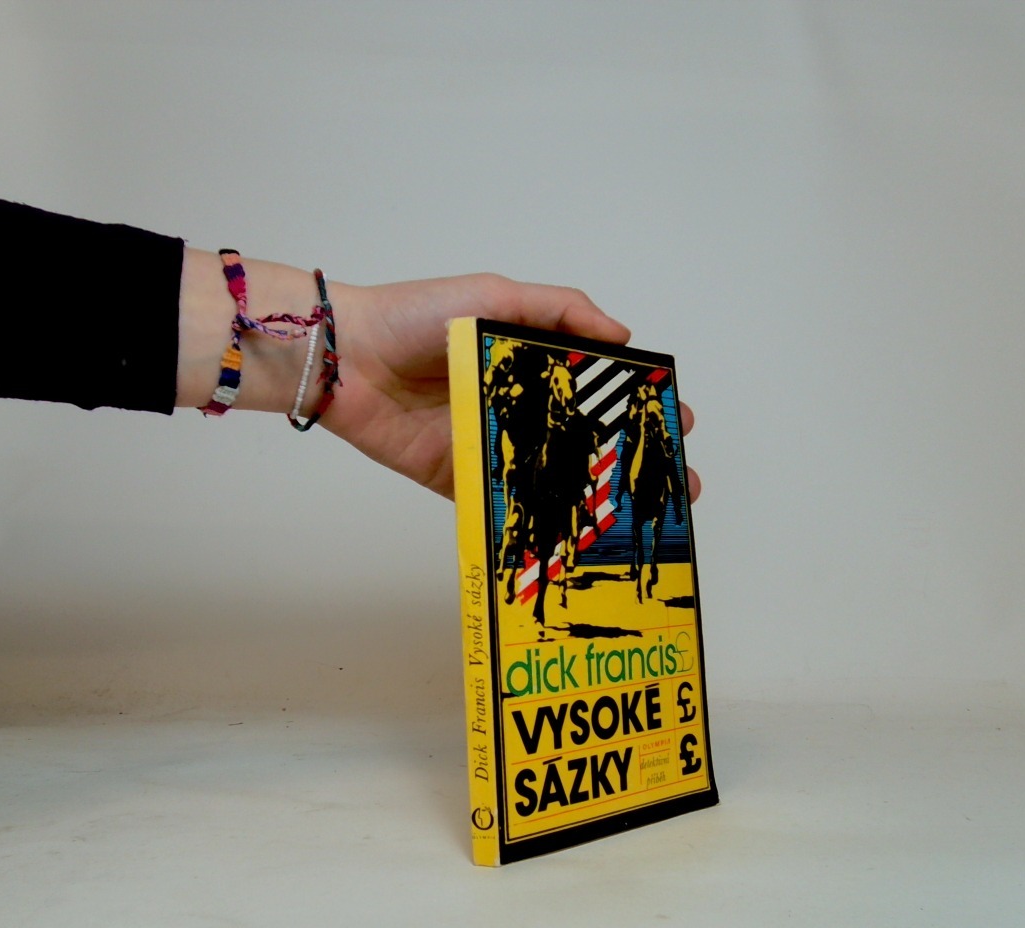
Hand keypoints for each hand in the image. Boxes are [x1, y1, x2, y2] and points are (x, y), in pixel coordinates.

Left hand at [323, 273, 700, 500]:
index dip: (637, 405)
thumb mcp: (494, 295)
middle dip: (631, 461)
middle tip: (677, 480)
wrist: (346, 357)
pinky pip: (499, 503)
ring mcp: (489, 446)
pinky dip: (534, 520)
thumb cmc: (415, 316)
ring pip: (550, 477)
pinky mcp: (457, 477)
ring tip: (637, 514)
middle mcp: (514, 408)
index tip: (676, 420)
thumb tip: (622, 335)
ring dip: (594, 497)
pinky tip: (574, 535)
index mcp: (526, 363)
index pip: (595, 389)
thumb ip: (558, 310)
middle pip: (583, 440)